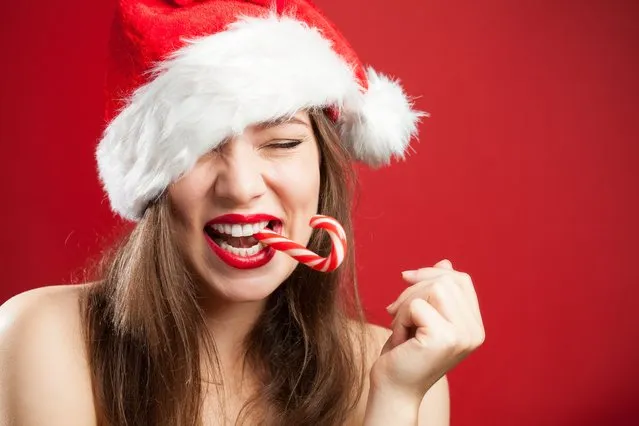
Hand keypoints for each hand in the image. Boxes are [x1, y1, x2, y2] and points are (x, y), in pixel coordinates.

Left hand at [371, 259, 484, 399]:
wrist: (393, 388)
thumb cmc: (405, 352)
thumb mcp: (423, 316)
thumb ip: (437, 292)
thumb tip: (446, 261)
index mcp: (474, 326)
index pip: (461, 280)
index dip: (432, 272)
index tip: (405, 278)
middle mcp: (474, 332)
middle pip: (446, 280)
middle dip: (413, 289)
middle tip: (395, 312)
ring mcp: (462, 336)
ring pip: (433, 289)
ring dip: (405, 304)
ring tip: (401, 327)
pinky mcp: (444, 338)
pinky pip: (416, 305)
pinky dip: (400, 318)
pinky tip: (401, 339)